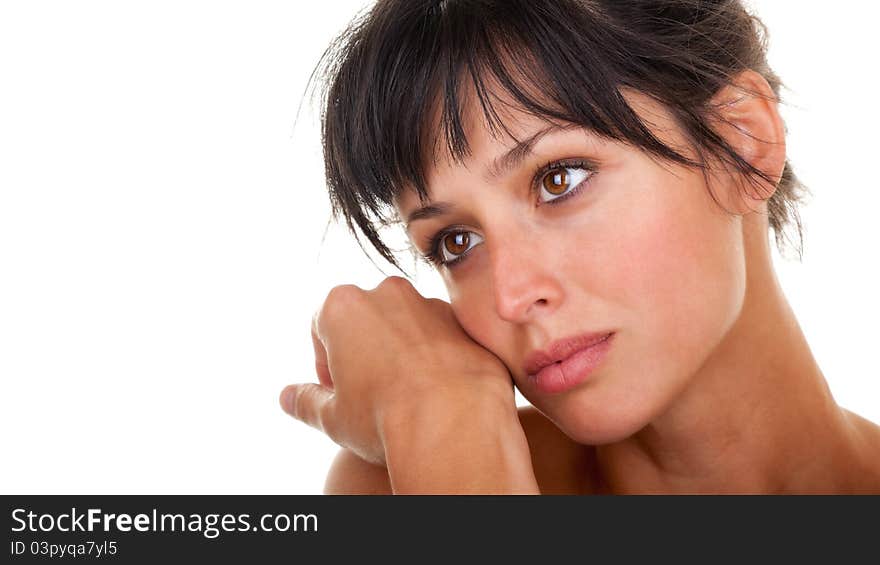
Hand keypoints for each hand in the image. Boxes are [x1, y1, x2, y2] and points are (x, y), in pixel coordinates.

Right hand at [279, 276, 516, 466]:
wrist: (455, 423)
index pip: (320, 327)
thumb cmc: (385, 418)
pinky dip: (435, 355)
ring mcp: (429, 303)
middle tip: (368, 393)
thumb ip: (306, 401)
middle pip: (364, 319)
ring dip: (400, 350)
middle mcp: (386, 292)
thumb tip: (289, 397)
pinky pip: (440, 335)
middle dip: (362, 350)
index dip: (324, 363)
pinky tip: (435, 391)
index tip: (336, 391)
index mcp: (342, 306)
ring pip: (404, 324)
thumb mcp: (332, 417)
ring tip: (406, 395)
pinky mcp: (462, 322)